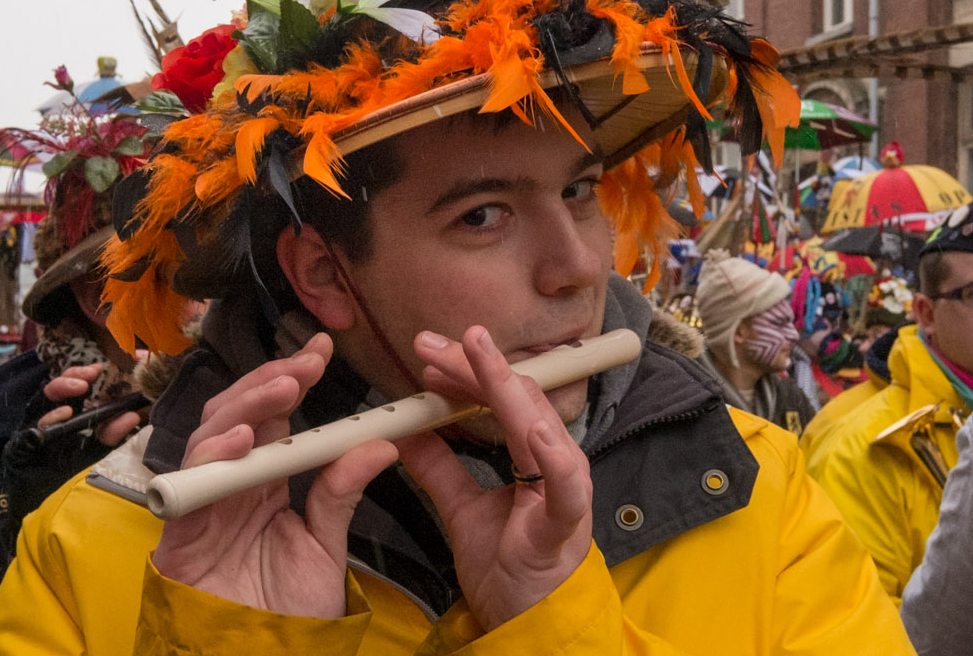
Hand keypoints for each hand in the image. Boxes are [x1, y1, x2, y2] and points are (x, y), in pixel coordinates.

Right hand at [3, 364, 145, 518]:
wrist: (45, 510)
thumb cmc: (69, 477)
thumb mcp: (95, 452)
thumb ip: (111, 436)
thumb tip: (132, 416)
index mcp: (63, 417)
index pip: (69, 389)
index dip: (80, 374)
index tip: (97, 369)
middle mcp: (43, 421)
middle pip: (51, 392)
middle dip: (66, 382)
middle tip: (84, 382)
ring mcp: (28, 435)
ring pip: (36, 408)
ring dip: (54, 400)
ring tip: (73, 400)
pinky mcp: (18, 453)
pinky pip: (25, 438)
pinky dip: (38, 431)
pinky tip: (52, 426)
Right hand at [151, 333, 397, 617]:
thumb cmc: (286, 612)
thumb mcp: (325, 546)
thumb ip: (342, 495)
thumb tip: (383, 444)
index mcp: (265, 481)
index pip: (274, 416)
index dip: (292, 378)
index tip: (322, 349)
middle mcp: (231, 485)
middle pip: (238, 414)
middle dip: (269, 382)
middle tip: (305, 364)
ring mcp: (204, 504)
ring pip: (210, 436)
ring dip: (245, 407)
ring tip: (282, 389)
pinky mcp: (181, 533)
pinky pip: (189, 484)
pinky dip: (210, 456)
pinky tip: (239, 439)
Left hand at [396, 326, 593, 629]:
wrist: (532, 627)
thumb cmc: (510, 568)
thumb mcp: (463, 510)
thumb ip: (440, 469)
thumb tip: (407, 430)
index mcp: (533, 457)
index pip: (499, 399)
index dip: (464, 373)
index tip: (426, 356)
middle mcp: (555, 464)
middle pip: (516, 399)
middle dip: (472, 367)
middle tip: (431, 345)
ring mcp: (564, 491)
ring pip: (538, 426)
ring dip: (505, 390)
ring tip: (479, 358)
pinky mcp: (564, 525)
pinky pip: (564, 488)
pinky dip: (552, 459)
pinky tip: (535, 431)